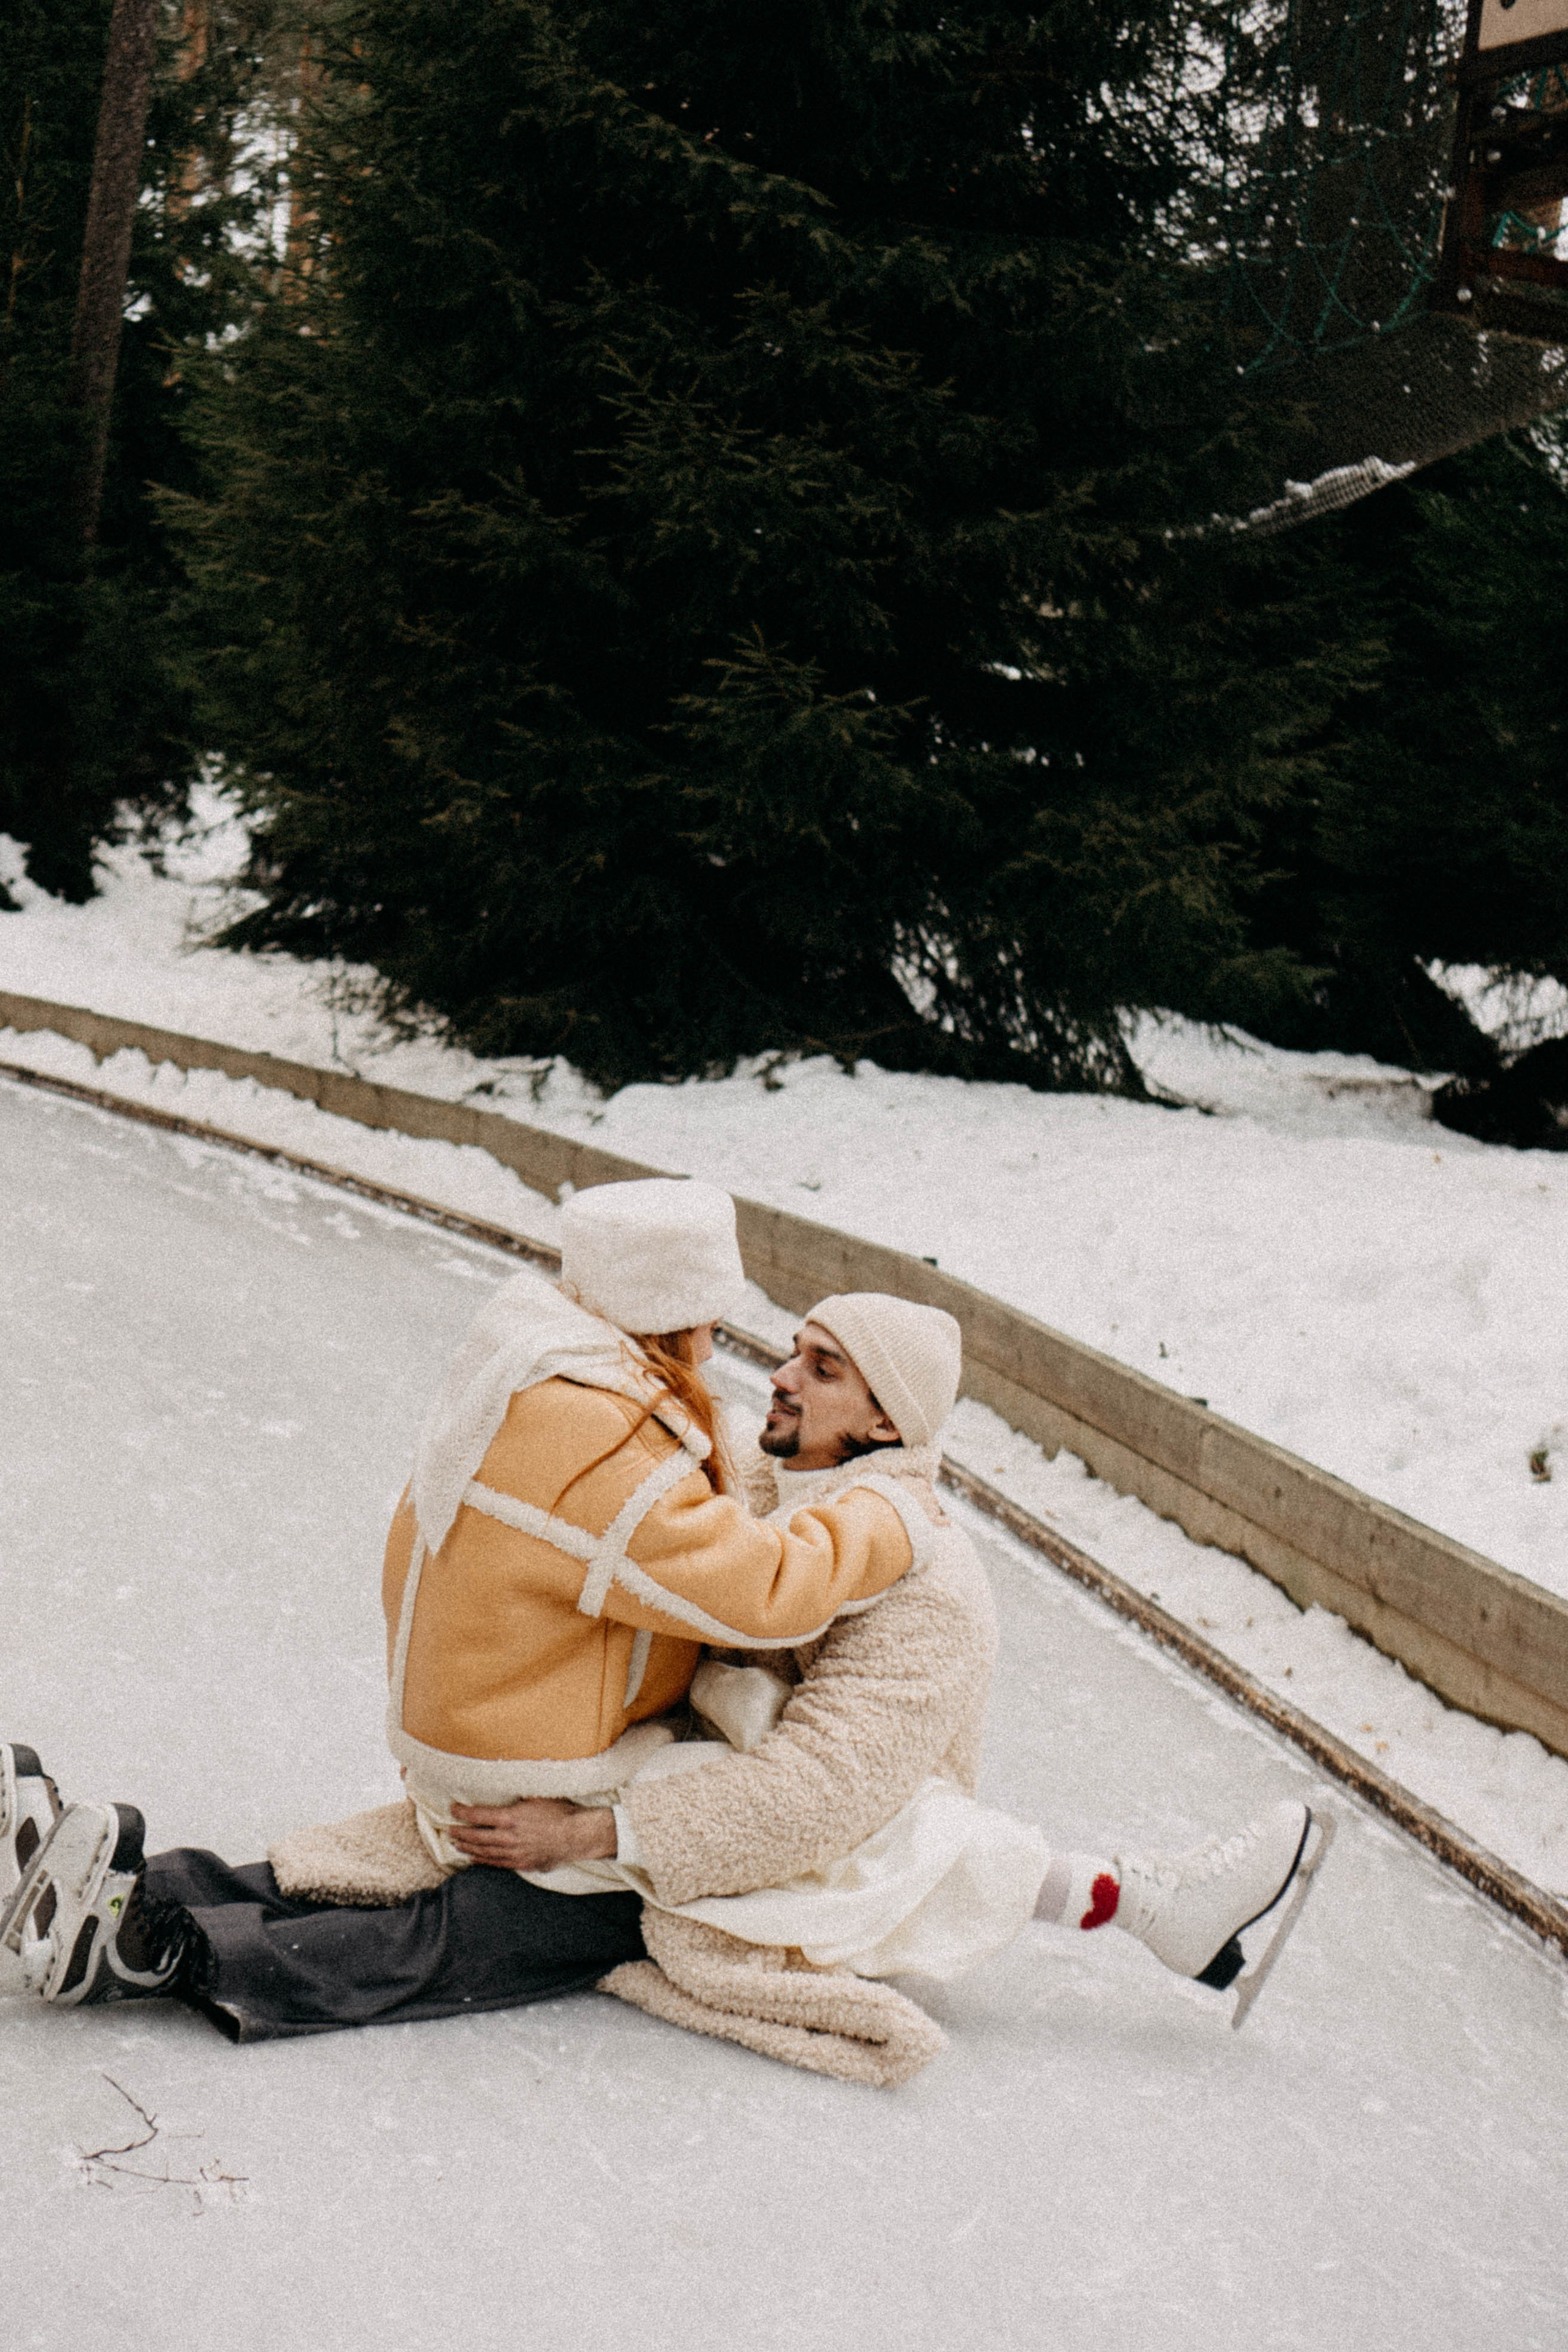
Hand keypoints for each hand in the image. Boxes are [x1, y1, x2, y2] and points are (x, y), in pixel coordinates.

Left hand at [447, 1798, 616, 1870]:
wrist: (577, 1836)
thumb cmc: (560, 1812)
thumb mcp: (537, 1796)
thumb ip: (518, 1796)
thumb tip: (506, 1788)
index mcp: (511, 1817)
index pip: (478, 1815)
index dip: (462, 1813)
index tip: (452, 1809)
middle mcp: (508, 1837)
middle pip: (476, 1836)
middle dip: (460, 1832)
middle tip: (449, 1829)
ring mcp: (514, 1852)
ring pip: (484, 1851)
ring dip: (468, 1847)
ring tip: (456, 1843)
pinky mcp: (521, 1863)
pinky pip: (496, 1863)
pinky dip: (482, 1860)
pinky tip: (474, 1857)